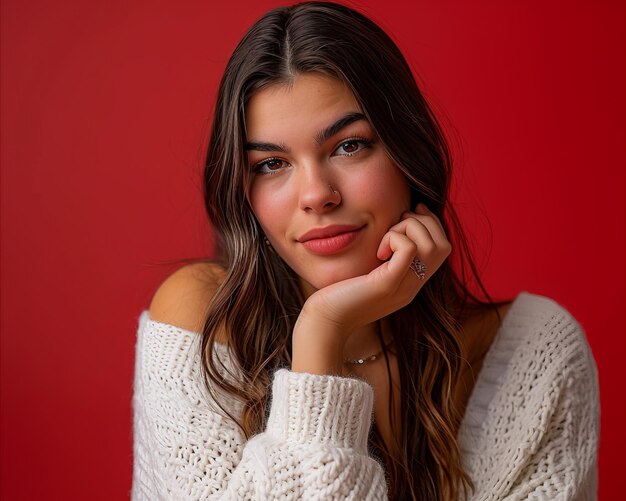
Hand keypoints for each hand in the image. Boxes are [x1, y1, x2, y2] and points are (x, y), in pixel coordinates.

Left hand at [291, 203, 451, 374]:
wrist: (326, 323)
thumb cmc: (340, 295)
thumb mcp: (370, 274)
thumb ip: (384, 258)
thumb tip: (389, 230)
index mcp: (411, 282)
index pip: (443, 248)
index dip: (431, 224)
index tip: (409, 213)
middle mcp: (413, 286)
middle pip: (443, 245)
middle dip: (424, 222)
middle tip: (397, 222)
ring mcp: (403, 287)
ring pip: (431, 245)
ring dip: (409, 228)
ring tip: (385, 238)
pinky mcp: (386, 284)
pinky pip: (409, 250)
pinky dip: (395, 239)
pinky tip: (378, 252)